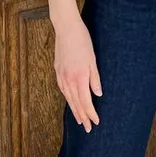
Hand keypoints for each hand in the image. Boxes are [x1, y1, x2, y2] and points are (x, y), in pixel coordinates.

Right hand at [54, 16, 101, 132]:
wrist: (66, 28)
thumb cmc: (82, 41)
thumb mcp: (93, 60)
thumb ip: (95, 78)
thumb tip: (98, 95)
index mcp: (79, 77)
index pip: (85, 102)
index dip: (91, 113)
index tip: (96, 122)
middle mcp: (68, 79)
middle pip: (76, 103)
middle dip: (82, 117)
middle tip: (88, 128)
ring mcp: (61, 75)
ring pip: (68, 98)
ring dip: (74, 110)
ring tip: (79, 120)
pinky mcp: (57, 70)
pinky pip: (62, 89)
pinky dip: (67, 98)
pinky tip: (70, 101)